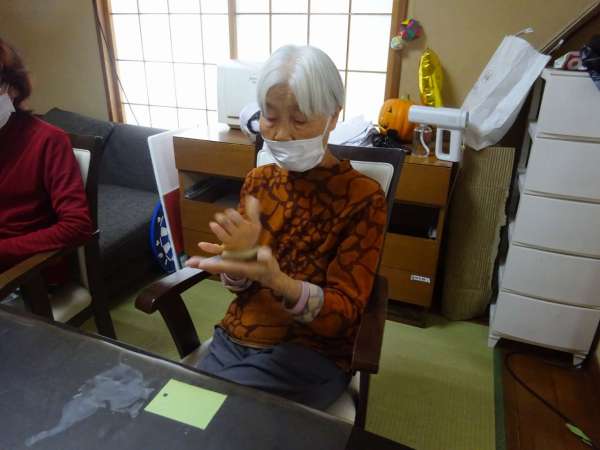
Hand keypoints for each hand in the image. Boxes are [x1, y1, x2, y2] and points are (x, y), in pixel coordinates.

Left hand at [185, 246, 301, 300]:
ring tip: (188, 262)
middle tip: (188, 262)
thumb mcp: (270, 261)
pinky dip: (208, 262)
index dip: (215, 265)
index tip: (204, 264)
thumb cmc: (269, 268)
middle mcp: (233, 268)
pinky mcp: (230, 265)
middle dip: (202, 264)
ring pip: (214, 266)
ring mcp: (231, 267)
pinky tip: (199, 260)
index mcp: (241, 267)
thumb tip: (264, 256)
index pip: (227, 266)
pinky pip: (217, 264)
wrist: (268, 276)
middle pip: (216, 267)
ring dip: (202, 263)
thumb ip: (266, 257)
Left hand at [198, 196, 261, 254]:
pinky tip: (200, 244)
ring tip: (213, 224)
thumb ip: (253, 210)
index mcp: (245, 228)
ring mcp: (231, 243)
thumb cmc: (251, 236)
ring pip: (222, 235)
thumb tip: (251, 197)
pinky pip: (216, 250)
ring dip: (216, 229)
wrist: (251, 253)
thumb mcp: (255, 223)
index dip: (230, 212)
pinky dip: (208, 247)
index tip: (229, 212)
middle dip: (222, 218)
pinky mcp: (224, 250)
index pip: (236, 217)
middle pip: (227, 224)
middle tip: (220, 216)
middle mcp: (238, 236)